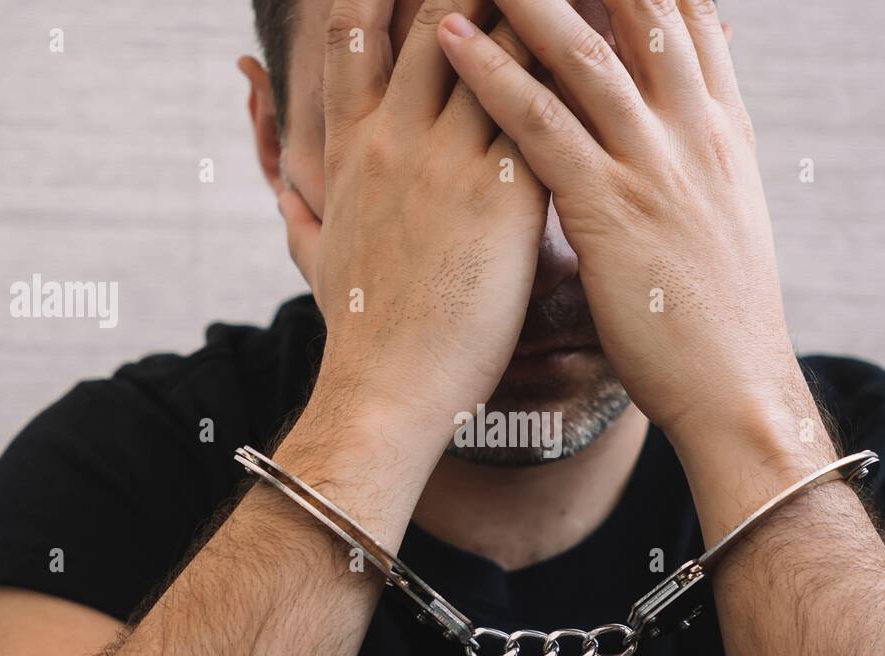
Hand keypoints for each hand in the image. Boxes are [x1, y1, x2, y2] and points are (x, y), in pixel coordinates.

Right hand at [283, 0, 547, 432]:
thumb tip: (278, 186)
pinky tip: (606, 53)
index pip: (353, 33)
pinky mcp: (501, 198)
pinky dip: (572, 73)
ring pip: (496, 49)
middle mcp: (393, 139)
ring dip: (534, 11)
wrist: (385, 390)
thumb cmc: (358, 329)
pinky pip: (543, 110)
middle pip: (434, 17)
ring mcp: (445, 163)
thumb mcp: (309, 252)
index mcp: (349, 148)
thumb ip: (293, 199)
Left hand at [436, 0, 820, 455]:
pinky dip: (493, 74)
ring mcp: (654, 167)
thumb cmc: (719, 315)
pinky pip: (540, 126)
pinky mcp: (610, 212)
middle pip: (640, 8)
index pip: (686, 15)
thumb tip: (673, 121)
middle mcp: (693, 131)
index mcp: (721, 130)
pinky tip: (449, 39)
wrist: (739, 388)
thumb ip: (699, 157)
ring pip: (584, 51)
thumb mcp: (723, 217)